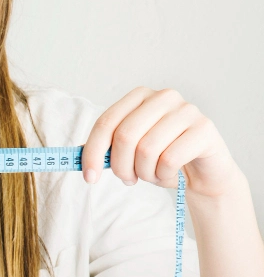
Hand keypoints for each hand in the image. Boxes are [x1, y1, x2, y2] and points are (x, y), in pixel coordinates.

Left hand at [80, 86, 242, 197]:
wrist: (204, 171)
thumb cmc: (162, 158)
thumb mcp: (130, 152)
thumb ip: (105, 149)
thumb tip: (72, 156)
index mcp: (139, 96)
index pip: (106, 122)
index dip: (93, 152)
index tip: (90, 177)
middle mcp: (163, 97)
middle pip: (125, 136)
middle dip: (121, 167)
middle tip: (128, 180)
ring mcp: (187, 110)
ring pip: (147, 150)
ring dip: (145, 173)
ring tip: (152, 175)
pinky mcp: (204, 129)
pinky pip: (169, 159)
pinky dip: (163, 175)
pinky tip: (170, 175)